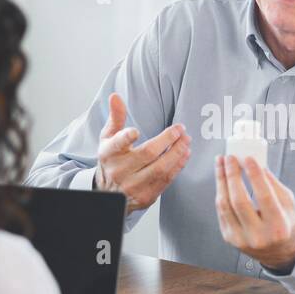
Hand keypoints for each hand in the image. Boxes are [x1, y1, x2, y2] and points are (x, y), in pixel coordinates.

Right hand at [95, 93, 190, 213]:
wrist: (109, 192)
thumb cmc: (112, 159)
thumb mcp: (108, 138)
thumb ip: (115, 117)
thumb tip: (115, 96)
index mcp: (108, 154)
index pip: (117, 145)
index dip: (125, 138)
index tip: (135, 131)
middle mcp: (119, 171)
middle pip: (147, 154)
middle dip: (167, 140)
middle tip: (181, 130)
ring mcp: (132, 186)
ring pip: (160, 169)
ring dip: (177, 154)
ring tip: (186, 141)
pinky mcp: (145, 197)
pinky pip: (165, 180)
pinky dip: (177, 167)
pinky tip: (184, 155)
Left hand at [214, 155, 294, 272]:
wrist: (280, 254)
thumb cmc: (286, 225)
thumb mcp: (288, 205)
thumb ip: (273, 185)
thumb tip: (257, 164)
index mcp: (278, 228)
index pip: (264, 196)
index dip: (254, 175)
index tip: (248, 158)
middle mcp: (258, 236)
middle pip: (239, 200)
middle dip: (232, 175)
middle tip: (230, 158)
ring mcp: (241, 239)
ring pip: (225, 205)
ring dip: (221, 181)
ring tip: (221, 163)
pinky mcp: (230, 238)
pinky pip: (221, 211)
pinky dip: (221, 192)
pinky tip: (222, 179)